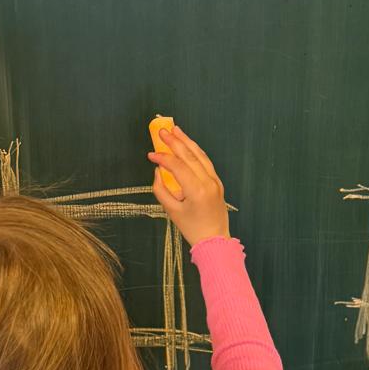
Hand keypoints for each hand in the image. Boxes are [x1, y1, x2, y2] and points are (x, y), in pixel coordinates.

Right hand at [148, 125, 229, 247]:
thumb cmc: (191, 228)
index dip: (163, 158)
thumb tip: (158, 171)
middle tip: (162, 131)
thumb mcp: (171, 211)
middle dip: (174, 142)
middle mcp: (208, 182)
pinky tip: (187, 144)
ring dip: (187, 141)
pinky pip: (206, 162)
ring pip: (200, 155)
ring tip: (175, 130)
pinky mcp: (217, 182)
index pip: (178, 167)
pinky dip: (195, 151)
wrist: (214, 240)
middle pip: (190, 156)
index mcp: (196, 191)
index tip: (151, 154)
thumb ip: (161, 189)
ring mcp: (215, 181)